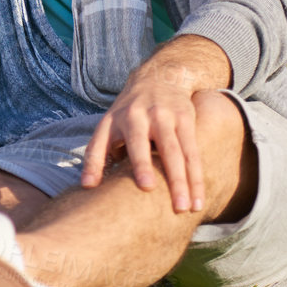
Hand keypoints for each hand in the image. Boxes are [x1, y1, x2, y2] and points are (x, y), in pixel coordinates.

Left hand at [80, 35, 231, 213]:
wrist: (161, 77)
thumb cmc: (129, 112)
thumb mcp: (108, 125)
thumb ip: (97, 153)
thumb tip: (87, 186)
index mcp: (114, 120)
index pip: (101, 143)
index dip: (96, 162)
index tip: (92, 186)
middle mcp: (138, 116)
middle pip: (141, 144)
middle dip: (144, 165)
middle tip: (148, 189)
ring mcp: (164, 117)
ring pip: (174, 152)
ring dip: (181, 181)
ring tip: (184, 209)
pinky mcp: (186, 120)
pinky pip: (192, 153)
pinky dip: (196, 178)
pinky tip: (198, 201)